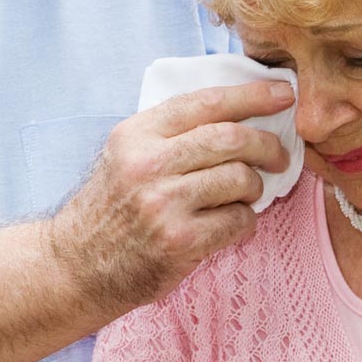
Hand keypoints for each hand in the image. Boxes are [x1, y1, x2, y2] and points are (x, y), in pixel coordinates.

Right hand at [50, 81, 294, 314]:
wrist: (78, 267)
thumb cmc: (112, 208)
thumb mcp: (127, 155)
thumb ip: (172, 133)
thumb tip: (241, 113)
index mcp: (137, 134)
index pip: (206, 102)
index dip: (252, 95)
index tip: (283, 95)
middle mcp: (148, 164)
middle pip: (230, 139)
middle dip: (266, 144)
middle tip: (279, 155)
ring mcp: (163, 203)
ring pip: (239, 178)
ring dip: (254, 187)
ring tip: (247, 194)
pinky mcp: (179, 241)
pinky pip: (238, 220)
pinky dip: (246, 221)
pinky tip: (232, 223)